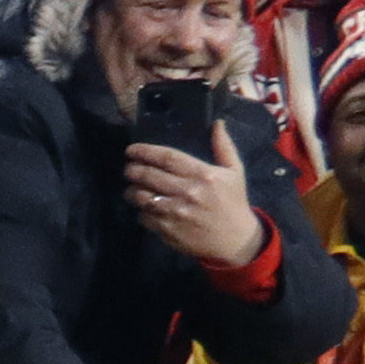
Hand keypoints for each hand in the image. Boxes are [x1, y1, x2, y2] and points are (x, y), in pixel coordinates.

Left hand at [122, 123, 267, 269]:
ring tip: (132, 188)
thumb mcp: (234, 172)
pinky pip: (144, 217)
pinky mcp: (168, 230)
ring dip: (131, 191)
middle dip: (132, 170)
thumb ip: (223, 146)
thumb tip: (217, 123)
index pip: (167, 157)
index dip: (145, 152)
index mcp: (203, 175)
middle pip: (148, 175)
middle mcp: (187, 192)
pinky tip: (144, 207)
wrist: (236, 240)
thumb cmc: (233, 202)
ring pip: (141, 197)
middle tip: (128, 168)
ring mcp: (175, 212)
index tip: (131, 150)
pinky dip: (140, 211)